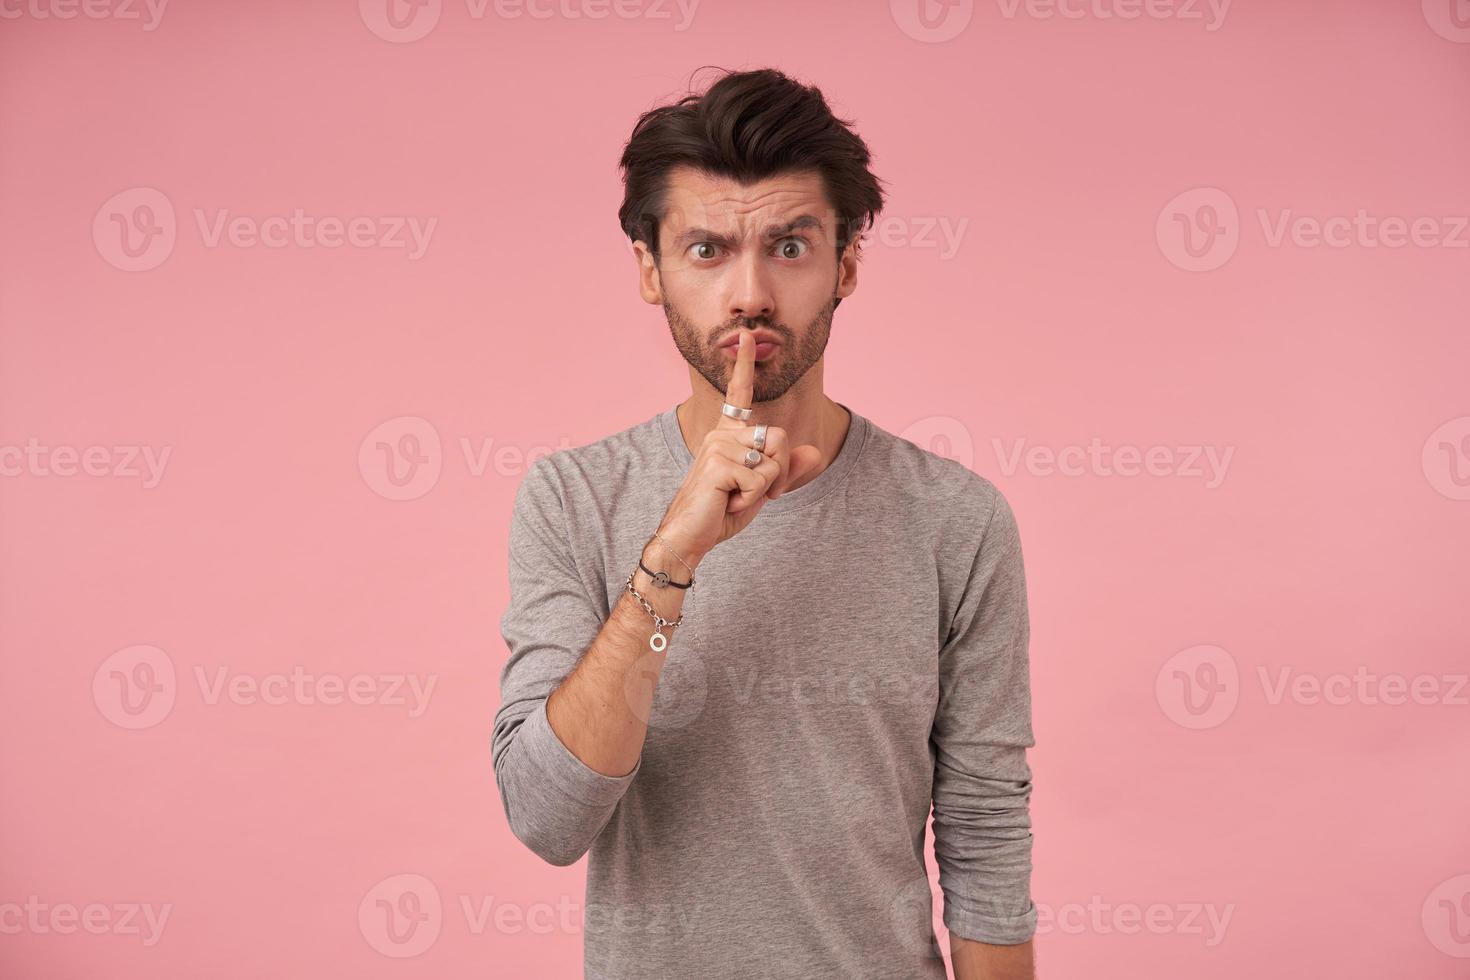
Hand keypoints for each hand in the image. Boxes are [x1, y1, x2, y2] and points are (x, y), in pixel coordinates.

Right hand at [655, 331, 821, 562]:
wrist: (690, 536)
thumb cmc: (722, 511)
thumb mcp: (762, 491)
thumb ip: (787, 471)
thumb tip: (815, 453)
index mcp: (728, 435)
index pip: (739, 395)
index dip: (744, 364)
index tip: (746, 336)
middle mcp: (721, 434)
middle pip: (780, 437)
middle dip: (781, 472)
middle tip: (757, 493)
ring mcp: (718, 446)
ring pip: (774, 459)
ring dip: (767, 488)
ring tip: (737, 497)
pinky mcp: (719, 463)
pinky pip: (762, 478)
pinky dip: (754, 498)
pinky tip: (729, 502)